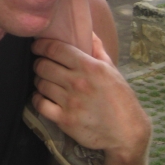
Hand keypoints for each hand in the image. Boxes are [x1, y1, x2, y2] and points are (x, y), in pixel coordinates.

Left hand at [30, 34, 150, 158]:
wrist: (127, 134)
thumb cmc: (121, 100)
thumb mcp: (112, 71)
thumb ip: (97, 49)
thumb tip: (88, 30)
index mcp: (90, 67)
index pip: (54, 49)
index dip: (40, 45)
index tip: (37, 47)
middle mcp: (78, 82)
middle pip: (43, 65)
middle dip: (39, 63)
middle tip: (42, 66)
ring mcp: (70, 102)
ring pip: (40, 83)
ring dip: (40, 81)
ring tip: (46, 82)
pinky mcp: (64, 120)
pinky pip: (39, 104)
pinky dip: (37, 99)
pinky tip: (43, 98)